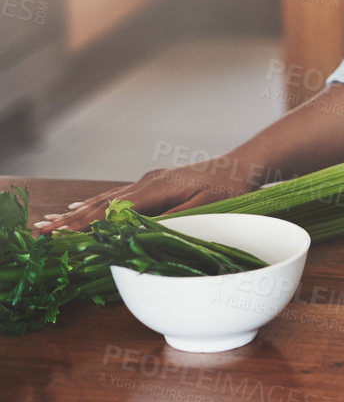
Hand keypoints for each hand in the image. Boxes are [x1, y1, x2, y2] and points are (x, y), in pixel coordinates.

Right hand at [31, 157, 257, 234]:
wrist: (243, 164)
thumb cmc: (231, 187)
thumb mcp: (208, 206)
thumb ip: (177, 218)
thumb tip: (145, 229)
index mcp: (158, 188)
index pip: (114, 211)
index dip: (86, 225)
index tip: (61, 236)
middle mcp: (148, 181)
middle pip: (102, 204)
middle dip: (71, 219)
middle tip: (41, 231)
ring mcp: (149, 180)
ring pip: (106, 199)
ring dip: (78, 211)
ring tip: (51, 221)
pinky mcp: (154, 182)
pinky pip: (117, 196)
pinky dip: (95, 204)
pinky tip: (81, 206)